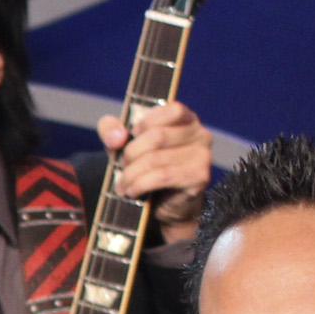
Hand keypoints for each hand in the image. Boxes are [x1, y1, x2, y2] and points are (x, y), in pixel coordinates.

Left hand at [97, 101, 213, 243]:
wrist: (162, 203)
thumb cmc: (145, 165)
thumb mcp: (123, 142)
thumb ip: (112, 129)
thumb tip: (117, 136)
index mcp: (186, 119)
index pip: (171, 110)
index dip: (145, 123)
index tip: (130, 137)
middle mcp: (200, 133)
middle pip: (158, 136)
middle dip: (131, 153)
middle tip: (121, 166)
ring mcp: (202, 155)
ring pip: (156, 159)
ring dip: (132, 174)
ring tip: (123, 183)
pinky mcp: (199, 177)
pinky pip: (162, 176)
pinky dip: (140, 184)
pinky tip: (132, 191)